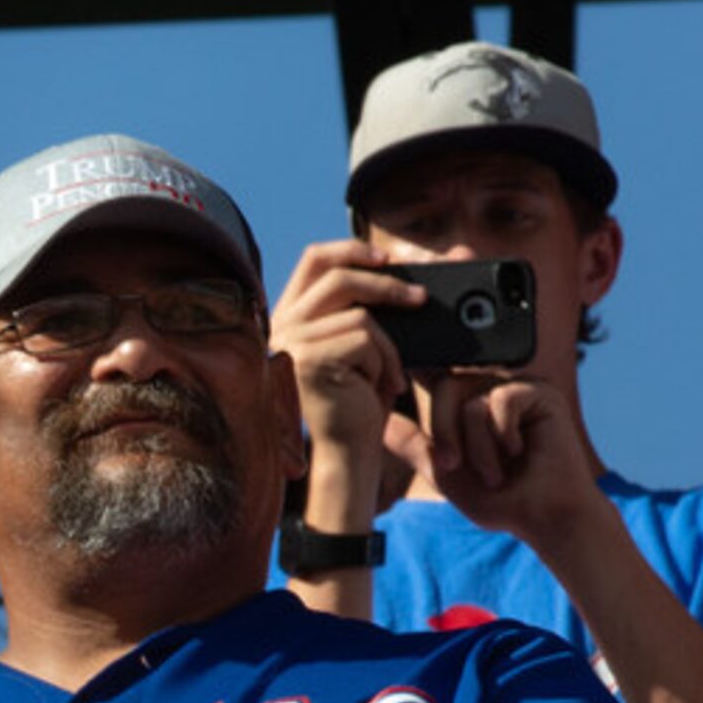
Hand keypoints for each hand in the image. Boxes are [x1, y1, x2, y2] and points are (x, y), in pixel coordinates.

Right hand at [270, 240, 413, 468]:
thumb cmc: (360, 401)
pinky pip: (366, 340)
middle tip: (421, 298)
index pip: (315, 260)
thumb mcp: (361, 344)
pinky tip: (378, 389)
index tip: (390, 258)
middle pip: (340, 277)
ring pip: (361, 315)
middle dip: (388, 285)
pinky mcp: (309, 359)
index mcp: (289, 315)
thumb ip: (363, 306)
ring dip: (388, 347)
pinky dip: (385, 364)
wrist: (350, 452)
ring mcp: (291, 342)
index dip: (353, 250)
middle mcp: (281, 325)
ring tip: (388, 376)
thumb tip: (397, 260)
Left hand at [421, 373, 604, 547]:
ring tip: (495, 472)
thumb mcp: (444, 473)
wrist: (542, 519)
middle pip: (444, 384)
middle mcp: (491, 387)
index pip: (434, 375)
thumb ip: (415, 445)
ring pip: (470, 399)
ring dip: (476, 447)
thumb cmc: (499, 499)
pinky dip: (502, 435)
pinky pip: (502, 400)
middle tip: (455, 465)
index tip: (403, 381)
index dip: (417, 373)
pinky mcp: (541, 392)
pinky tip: (518, 452)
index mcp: (468, 401)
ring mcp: (517, 386)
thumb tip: (379, 423)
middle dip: (443, 433)